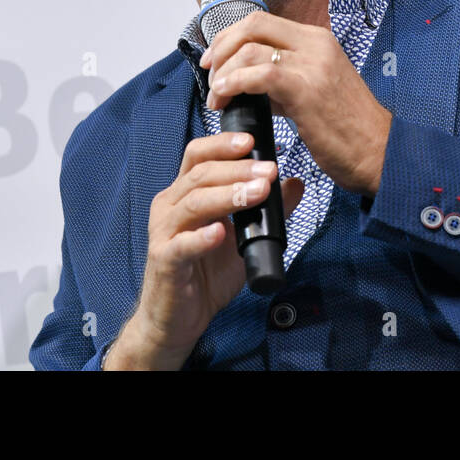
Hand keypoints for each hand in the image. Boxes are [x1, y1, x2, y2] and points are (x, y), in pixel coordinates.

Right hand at [111, 130, 303, 369]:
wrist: (177, 320)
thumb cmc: (204, 275)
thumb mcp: (243, 239)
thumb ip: (268, 211)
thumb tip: (295, 183)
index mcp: (184, 195)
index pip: (198, 156)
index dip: (222, 144)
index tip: (252, 140)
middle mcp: (170, 207)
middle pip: (200, 174)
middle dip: (237, 169)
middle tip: (269, 170)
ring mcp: (164, 233)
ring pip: (193, 203)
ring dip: (228, 194)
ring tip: (257, 193)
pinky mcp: (164, 261)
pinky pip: (181, 245)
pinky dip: (202, 236)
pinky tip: (220, 232)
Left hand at [201, 12, 392, 195]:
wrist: (380, 153)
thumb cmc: (348, 129)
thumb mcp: (314, 92)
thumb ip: (281, 81)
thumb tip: (246, 82)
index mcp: (317, 40)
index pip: (262, 22)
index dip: (230, 37)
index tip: (214, 60)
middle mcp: (315, 44)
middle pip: (253, 24)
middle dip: (221, 46)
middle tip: (209, 72)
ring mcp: (312, 63)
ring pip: (250, 48)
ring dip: (223, 72)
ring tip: (217, 97)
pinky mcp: (306, 89)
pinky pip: (258, 75)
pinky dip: (233, 84)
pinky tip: (225, 100)